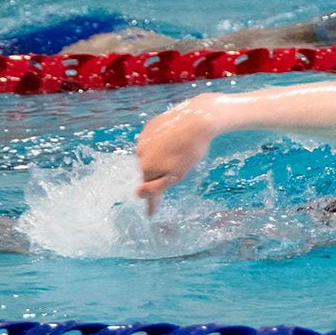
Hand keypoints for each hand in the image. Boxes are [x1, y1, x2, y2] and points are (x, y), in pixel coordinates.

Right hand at [134, 94, 219, 215]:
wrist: (197, 119)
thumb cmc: (190, 150)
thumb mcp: (176, 175)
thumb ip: (156, 187)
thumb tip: (138, 195)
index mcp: (147, 167)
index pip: (148, 189)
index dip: (152, 201)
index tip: (151, 214)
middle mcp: (140, 152)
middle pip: (149, 170)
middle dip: (160, 173)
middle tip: (180, 166)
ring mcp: (144, 137)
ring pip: (151, 154)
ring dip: (161, 157)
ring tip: (180, 151)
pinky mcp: (151, 126)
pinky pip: (154, 140)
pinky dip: (162, 143)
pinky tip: (176, 140)